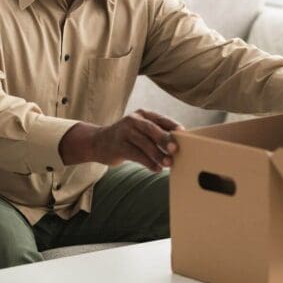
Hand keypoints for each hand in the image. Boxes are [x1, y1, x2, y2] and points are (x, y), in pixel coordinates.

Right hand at [59, 109, 183, 172]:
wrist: (98, 142)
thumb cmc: (127, 138)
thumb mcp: (140, 130)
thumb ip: (156, 134)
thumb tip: (178, 145)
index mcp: (142, 114)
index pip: (160, 118)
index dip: (172, 125)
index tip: (184, 133)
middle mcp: (132, 120)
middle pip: (151, 129)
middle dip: (164, 139)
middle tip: (175, 149)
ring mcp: (123, 132)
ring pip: (144, 144)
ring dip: (157, 155)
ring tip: (168, 163)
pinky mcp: (118, 146)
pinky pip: (136, 155)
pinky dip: (147, 163)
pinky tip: (156, 169)